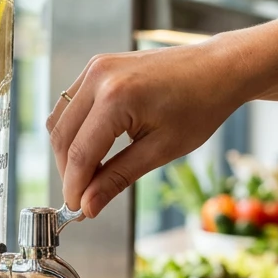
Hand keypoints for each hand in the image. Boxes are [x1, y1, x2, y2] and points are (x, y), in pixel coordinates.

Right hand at [46, 40, 245, 216]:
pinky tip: (94, 149)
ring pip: (60, 121)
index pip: (79, 154)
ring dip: (68, 152)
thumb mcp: (161, 150)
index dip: (74, 188)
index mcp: (115, 98)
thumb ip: (117, 177)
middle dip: (68, 172)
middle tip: (83, 198)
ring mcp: (95, 67)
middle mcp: (98, 77)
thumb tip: (87, 206)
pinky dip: (74, 130)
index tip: (77, 211)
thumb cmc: (199, 107)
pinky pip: (71, 105)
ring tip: (91, 175)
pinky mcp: (97, 66)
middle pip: (62, 137)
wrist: (218, 68)